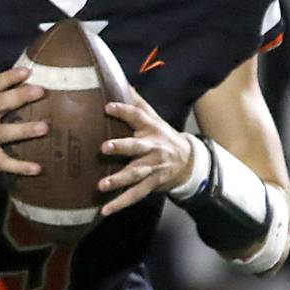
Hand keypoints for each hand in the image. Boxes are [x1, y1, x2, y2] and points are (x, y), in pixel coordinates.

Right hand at [0, 66, 47, 192]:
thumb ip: (4, 101)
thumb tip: (38, 85)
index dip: (10, 77)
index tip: (28, 71)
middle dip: (19, 96)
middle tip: (40, 91)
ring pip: (3, 133)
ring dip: (24, 130)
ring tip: (45, 127)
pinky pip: (5, 163)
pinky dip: (20, 166)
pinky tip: (37, 168)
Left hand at [97, 90, 190, 215]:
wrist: (188, 160)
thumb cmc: (161, 135)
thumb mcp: (152, 117)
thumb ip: (135, 102)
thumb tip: (117, 79)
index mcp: (151, 128)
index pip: (137, 116)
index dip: (123, 110)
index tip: (107, 106)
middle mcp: (153, 147)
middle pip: (137, 147)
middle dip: (122, 147)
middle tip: (104, 147)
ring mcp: (153, 168)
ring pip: (135, 174)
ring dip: (118, 180)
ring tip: (101, 185)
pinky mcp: (152, 184)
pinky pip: (135, 195)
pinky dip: (120, 204)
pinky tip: (105, 210)